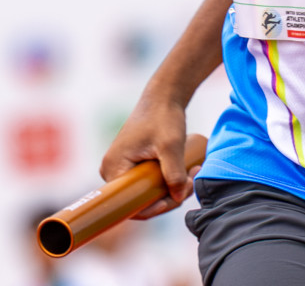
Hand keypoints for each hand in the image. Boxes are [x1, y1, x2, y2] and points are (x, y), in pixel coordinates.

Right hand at [99, 94, 199, 219]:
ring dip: (171, 189)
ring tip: (193, 174)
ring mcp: (121, 168)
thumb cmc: (163, 116)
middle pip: (140, 200)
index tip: (178, 197)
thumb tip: (177, 198)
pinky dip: (167, 182)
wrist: (163, 96)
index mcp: (113, 167)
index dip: (155, 208)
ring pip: (147, 192)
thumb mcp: (171, 146)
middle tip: (191, 182)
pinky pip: (148, 183)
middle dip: (168, 196)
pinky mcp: (131, 164)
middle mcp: (111, 170)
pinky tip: (186, 175)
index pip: (130, 204)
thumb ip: (174, 174)